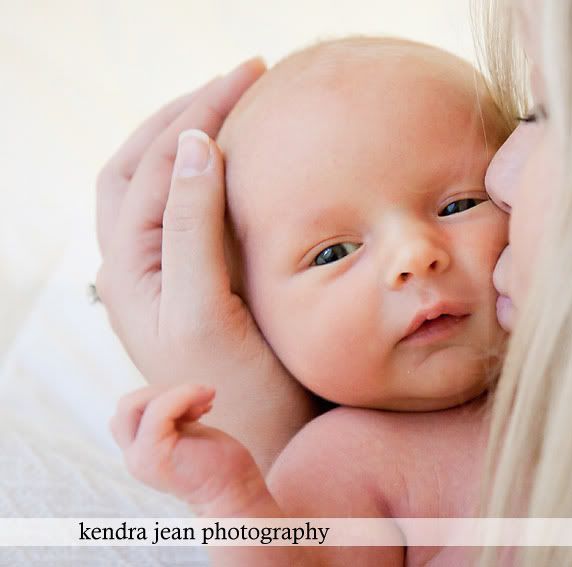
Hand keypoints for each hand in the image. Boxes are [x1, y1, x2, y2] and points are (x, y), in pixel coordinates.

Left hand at [96, 59, 318, 471]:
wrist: (264, 441)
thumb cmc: (234, 387)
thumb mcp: (202, 306)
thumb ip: (189, 226)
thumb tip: (192, 142)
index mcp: (130, 266)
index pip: (149, 165)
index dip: (193, 113)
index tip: (244, 77)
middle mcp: (141, 264)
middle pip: (146, 165)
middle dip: (188, 113)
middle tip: (244, 78)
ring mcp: (171, 272)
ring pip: (165, 186)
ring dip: (195, 139)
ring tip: (241, 107)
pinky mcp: (204, 281)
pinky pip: (195, 212)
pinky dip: (215, 176)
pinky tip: (249, 167)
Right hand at [111, 384, 267, 514]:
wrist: (234, 492)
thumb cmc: (219, 462)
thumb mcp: (187, 434)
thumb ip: (169, 419)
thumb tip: (166, 391)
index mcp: (141, 451)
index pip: (130, 411)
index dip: (160, 398)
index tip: (196, 407)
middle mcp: (134, 457)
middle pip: (127, 405)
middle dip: (163, 393)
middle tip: (199, 403)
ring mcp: (140, 457)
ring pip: (133, 405)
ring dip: (173, 393)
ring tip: (204, 405)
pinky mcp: (154, 453)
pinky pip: (158, 410)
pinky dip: (183, 394)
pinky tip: (209, 399)